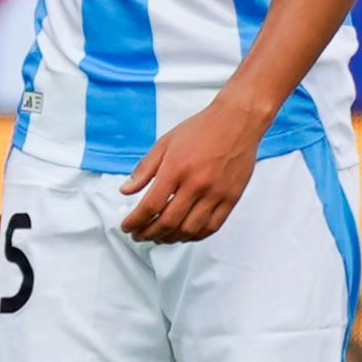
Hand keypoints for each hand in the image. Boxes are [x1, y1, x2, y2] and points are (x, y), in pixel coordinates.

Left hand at [119, 98, 266, 243]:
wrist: (236, 123)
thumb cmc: (200, 129)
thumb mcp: (165, 142)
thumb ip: (145, 169)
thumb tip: (126, 190)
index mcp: (176, 168)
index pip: (151, 204)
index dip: (136, 221)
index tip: (127, 227)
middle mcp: (196, 184)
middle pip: (169, 221)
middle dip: (149, 233)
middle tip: (138, 235)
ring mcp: (215, 194)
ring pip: (190, 230)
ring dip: (170, 238)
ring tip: (158, 237)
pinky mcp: (231, 200)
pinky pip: (211, 227)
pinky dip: (194, 236)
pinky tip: (183, 235)